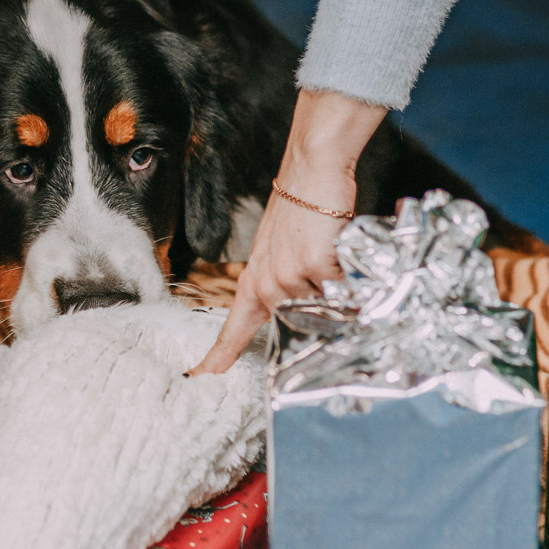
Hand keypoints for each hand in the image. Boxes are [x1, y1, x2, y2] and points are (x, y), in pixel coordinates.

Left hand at [189, 89, 384, 374]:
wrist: (311, 172)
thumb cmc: (300, 213)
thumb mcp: (281, 254)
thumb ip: (287, 287)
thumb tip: (309, 315)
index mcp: (254, 284)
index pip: (234, 330)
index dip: (219, 356)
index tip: (199, 376)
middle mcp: (268, 285)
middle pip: (304, 322)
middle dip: (322, 307)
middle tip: (322, 268)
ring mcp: (289, 276)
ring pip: (328, 306)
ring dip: (337, 286)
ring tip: (328, 251)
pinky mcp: (313, 264)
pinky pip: (343, 289)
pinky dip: (349, 274)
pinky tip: (338, 247)